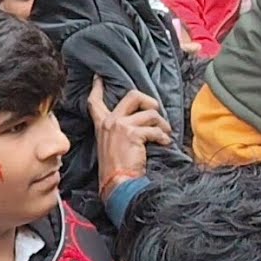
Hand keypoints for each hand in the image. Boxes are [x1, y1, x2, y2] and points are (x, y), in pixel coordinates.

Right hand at [87, 76, 173, 195]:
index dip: (97, 88)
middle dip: (150, 101)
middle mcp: (109, 122)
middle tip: (157, 112)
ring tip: (165, 134)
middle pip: (132, 95)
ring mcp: (120, 126)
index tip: (99, 77)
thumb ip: (120, 130)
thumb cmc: (117, 169)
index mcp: (102, 125)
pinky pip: (156, 130)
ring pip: (150, 113)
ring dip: (162, 124)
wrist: (118, 183)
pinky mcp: (132, 133)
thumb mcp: (112, 145)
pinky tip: (165, 144)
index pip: (95, 102)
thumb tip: (142, 120)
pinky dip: (164, 137)